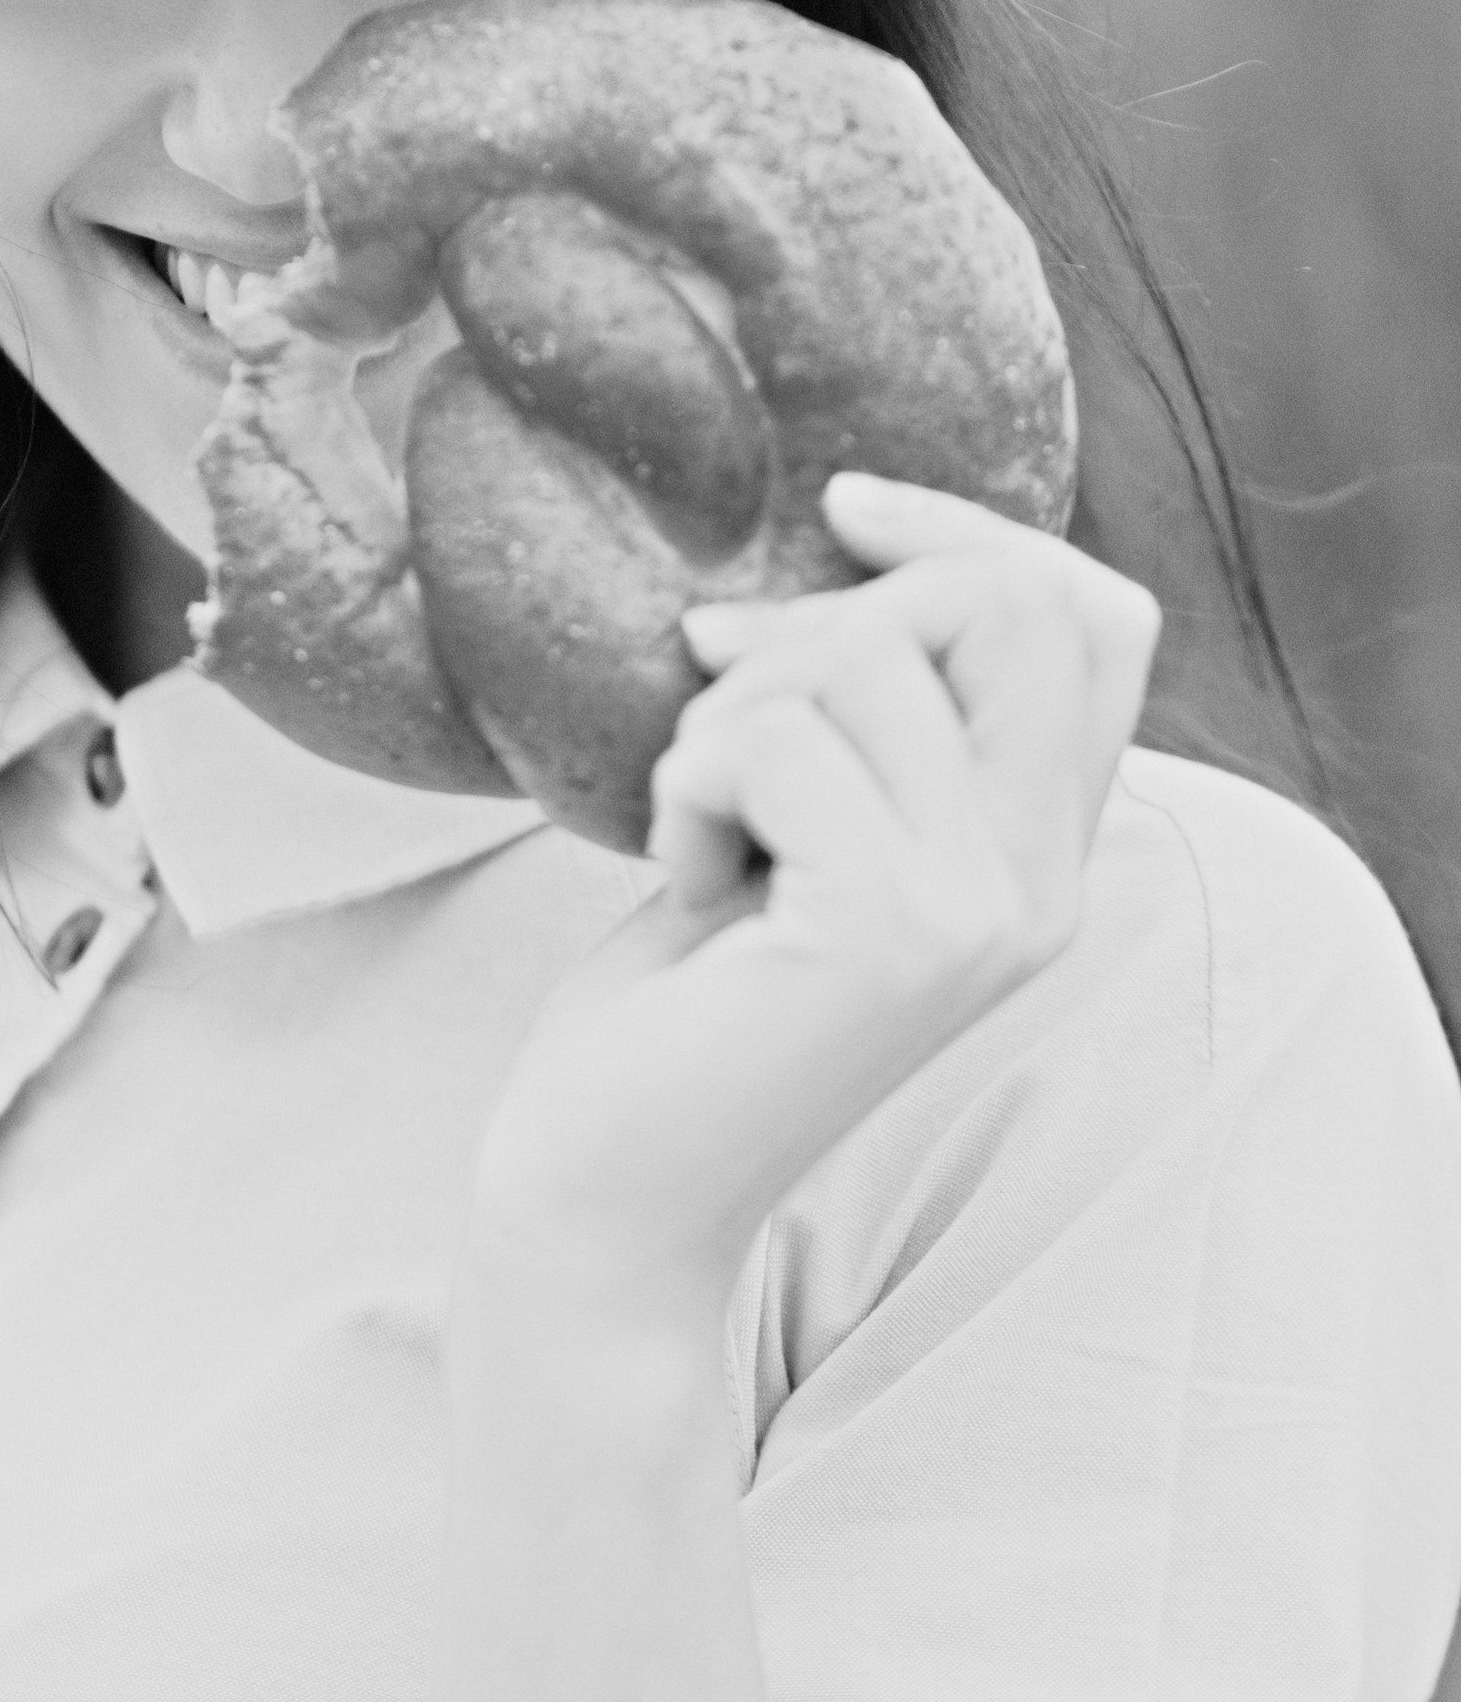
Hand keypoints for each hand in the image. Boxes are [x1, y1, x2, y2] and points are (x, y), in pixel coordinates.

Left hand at [459, 474, 1161, 1329]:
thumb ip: (874, 708)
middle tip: (721, 704)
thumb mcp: (806, 816)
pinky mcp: (890, 930)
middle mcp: (1043, 881)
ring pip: (862, 662)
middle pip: (1002, 604)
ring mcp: (980, 909)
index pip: (1094, 614)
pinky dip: (688, 782)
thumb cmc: (684, 994)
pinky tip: (682, 877)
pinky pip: (776, 739)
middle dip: (832, 614)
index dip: (970, 529)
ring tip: (699, 820)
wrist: (608, 1190)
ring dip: (728, 710)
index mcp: (1039, 847)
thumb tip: (853, 530)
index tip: (842, 511)